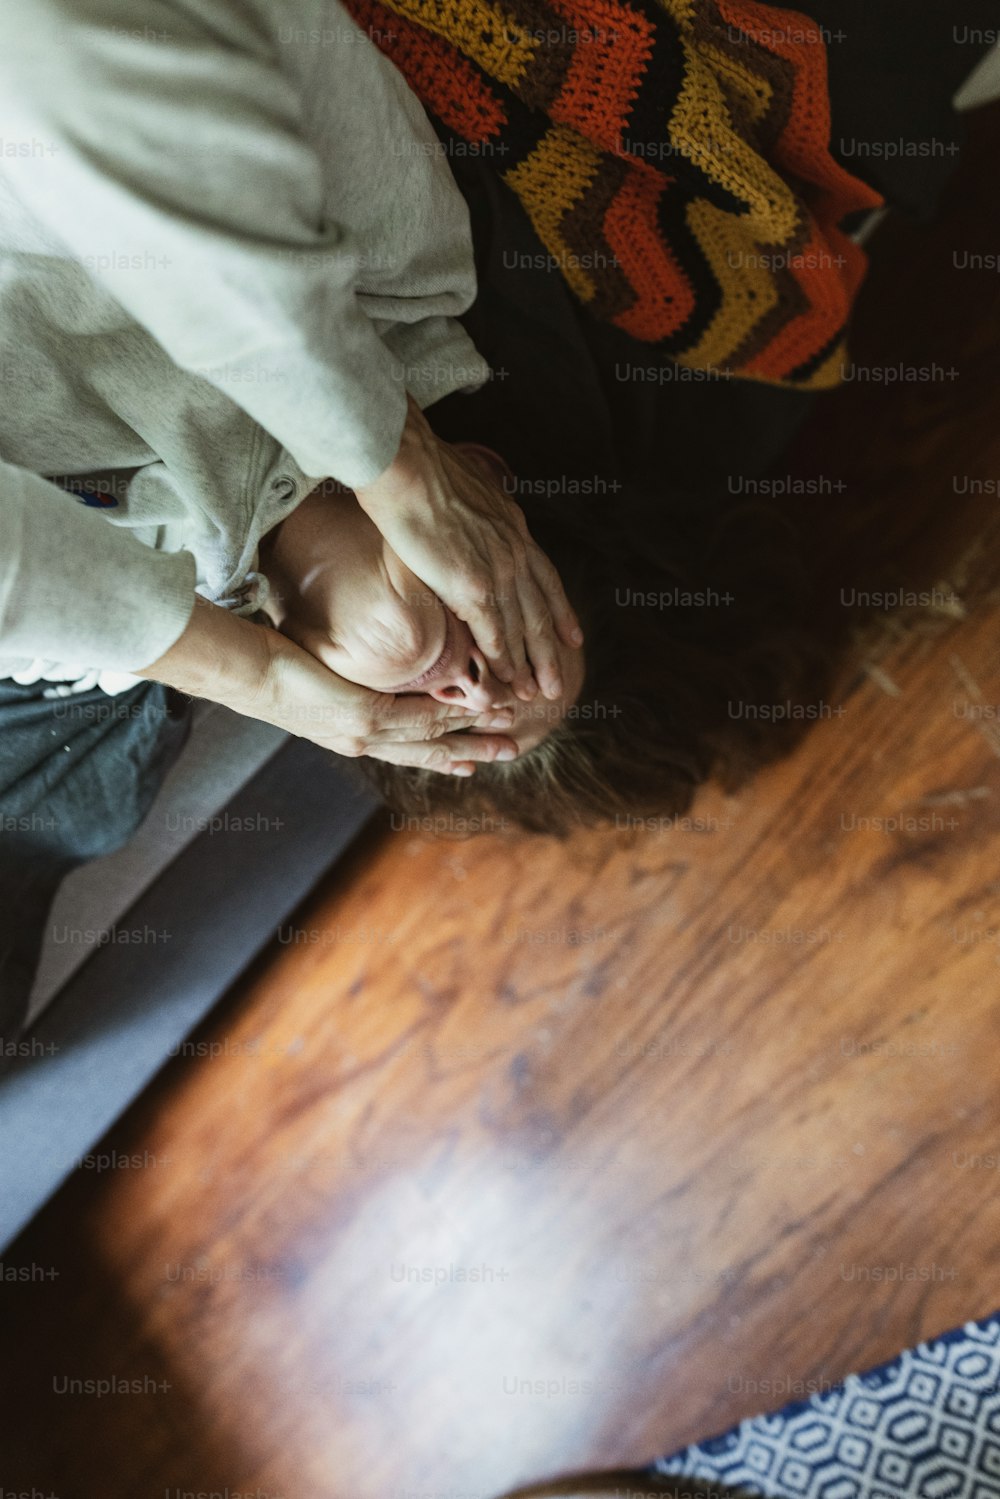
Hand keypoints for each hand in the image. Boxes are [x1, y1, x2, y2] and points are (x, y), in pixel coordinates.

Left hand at [135, 596, 518, 774]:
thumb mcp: (322, 672)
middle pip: (428, 752)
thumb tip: (373, 655)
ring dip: (471, 737)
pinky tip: (471, 711)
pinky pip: (415, 717)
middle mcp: (361, 741)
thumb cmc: (276, 664)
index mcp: (353, 734)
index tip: (475, 757)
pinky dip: (448, 717)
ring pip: (429, 739)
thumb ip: (352, 673)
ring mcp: (361, 733)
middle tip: (509, 751)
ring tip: (505, 731)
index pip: (410, 747)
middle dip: (471, 753)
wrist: (246, 673)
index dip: (446, 752)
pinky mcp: (359, 715)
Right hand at [354, 397, 582, 701]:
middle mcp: (514, 550)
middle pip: (541, 612)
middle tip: (557, 684)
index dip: (561, 611)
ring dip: (529, 666)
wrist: (405, 464)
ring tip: (535, 695)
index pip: (547, 578)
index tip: (572, 637)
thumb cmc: (419, 468)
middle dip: (551, 653)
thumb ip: (475, 515)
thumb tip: (468, 519)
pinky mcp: (472, 585)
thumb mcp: (466, 489)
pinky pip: (494, 633)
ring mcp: (496, 569)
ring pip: (522, 629)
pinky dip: (502, 661)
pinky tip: (505, 681)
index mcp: (513, 527)